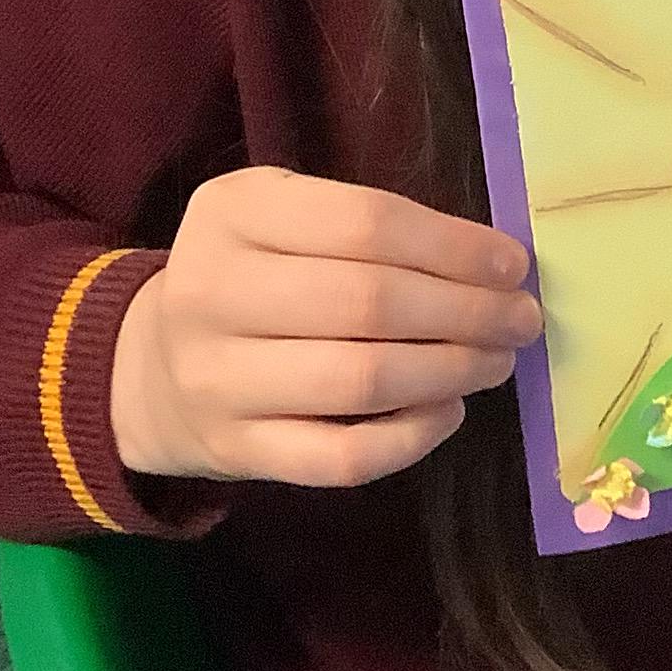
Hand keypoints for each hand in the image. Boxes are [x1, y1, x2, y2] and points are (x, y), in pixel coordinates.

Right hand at [109, 167, 542, 486]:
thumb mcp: (281, 215)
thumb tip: (491, 262)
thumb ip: (366, 224)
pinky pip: (342, 457)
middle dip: (466, 313)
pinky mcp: (236, 452)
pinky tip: (448, 411)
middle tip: (521, 319)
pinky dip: (411, 438)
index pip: (364, 224)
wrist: (150, 366)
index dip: (453, 246)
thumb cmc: (248, 274)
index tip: (512, 263)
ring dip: (450, 372)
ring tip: (496, 361)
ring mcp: (218, 380)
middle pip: (368, 303)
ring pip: (360, 382)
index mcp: (234, 213)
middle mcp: (214, 292)